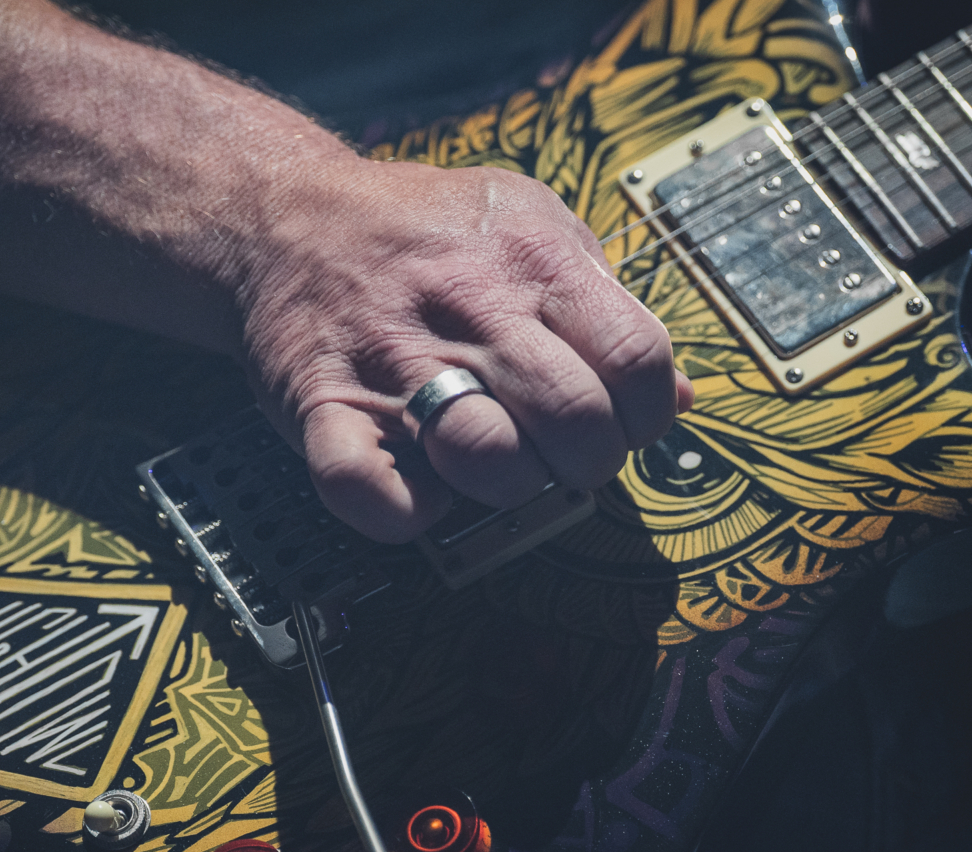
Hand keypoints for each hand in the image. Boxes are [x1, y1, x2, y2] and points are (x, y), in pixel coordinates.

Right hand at [239, 155, 693, 542]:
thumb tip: (683, 396)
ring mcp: (394, 362)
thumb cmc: (426, 231)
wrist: (289, 218)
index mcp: (533, 263)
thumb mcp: (533, 225)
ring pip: (488, 460)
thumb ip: (607, 303)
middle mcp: (469, 311)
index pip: (637, 358)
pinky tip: (421, 490)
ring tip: (500, 466)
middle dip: (590, 461)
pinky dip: (406, 512)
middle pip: (575, 419)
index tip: (630, 423)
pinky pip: (371, 490)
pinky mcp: (325, 406)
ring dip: (510, 487)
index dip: (649, 412)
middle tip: (568, 455)